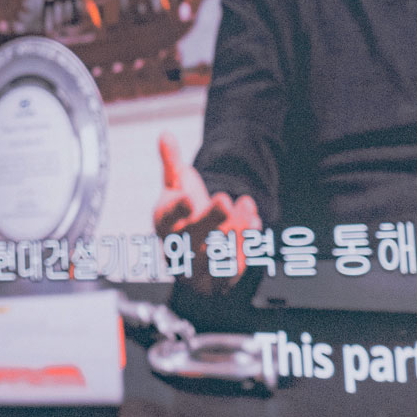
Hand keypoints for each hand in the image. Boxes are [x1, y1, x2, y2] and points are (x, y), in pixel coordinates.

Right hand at [151, 135, 260, 293]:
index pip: (166, 220)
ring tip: (248, 210)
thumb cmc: (184, 213)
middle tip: (224, 199)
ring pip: (215, 255)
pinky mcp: (217, 282)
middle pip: (192, 239)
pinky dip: (245, 248)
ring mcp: (196, 270)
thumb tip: (165, 134)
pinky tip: (254, 224)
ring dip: (234, 233)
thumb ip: (171, 162)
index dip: (176, 210)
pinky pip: (232, 269)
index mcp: (163, 226)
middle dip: (210, 220)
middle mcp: (176, 251)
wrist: (191, 247)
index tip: (187, 199)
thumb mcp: (176, 185)